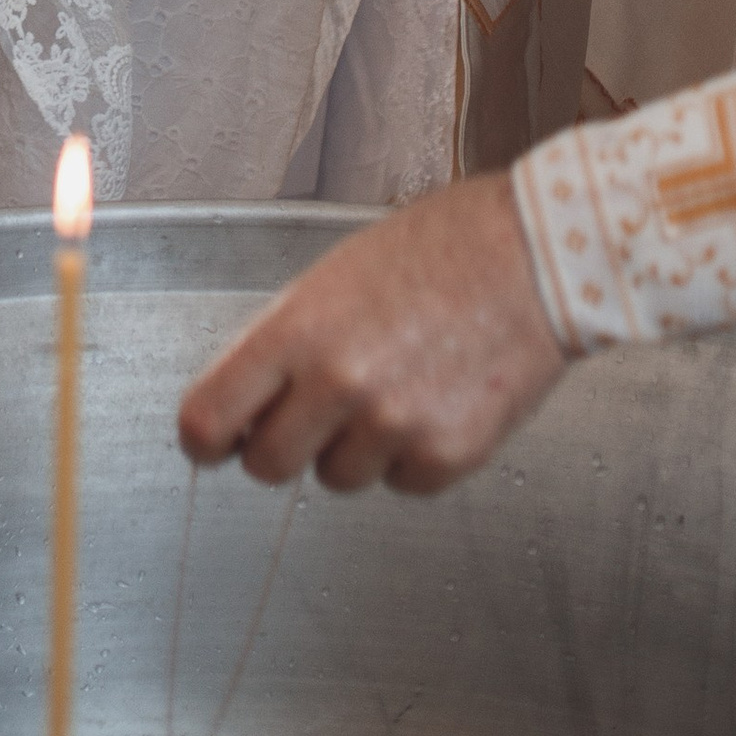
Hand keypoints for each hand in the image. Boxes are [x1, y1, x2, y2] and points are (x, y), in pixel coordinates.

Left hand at [177, 173, 565, 495]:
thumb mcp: (334, 278)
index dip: (203, 439)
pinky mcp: (447, 457)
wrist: (532, 258)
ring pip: (337, 478)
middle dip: (280, 446)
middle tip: (307, 416)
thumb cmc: (436, 250)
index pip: (209, 418)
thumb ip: (286, 342)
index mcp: (299, 330)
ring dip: (351, 448)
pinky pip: (401, 485)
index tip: (209, 442)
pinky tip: (433, 402)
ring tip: (390, 389)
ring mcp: (394, 426)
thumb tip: (247, 399)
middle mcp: (339, 384)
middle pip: (268, 466)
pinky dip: (410, 457)